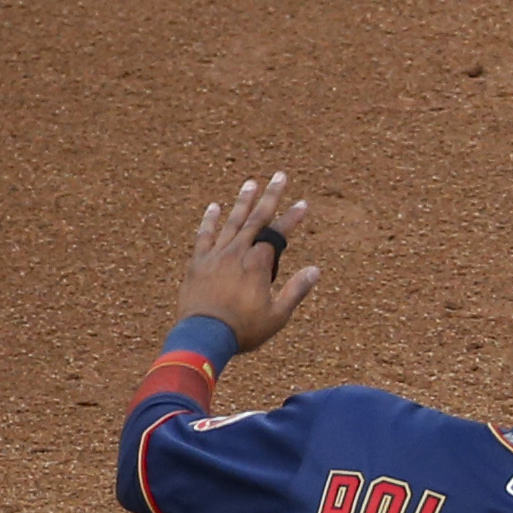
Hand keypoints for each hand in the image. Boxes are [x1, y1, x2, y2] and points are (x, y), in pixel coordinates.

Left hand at [174, 173, 319, 352]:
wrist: (203, 336)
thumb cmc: (243, 330)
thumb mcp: (277, 315)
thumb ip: (296, 290)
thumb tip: (315, 270)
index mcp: (258, 263)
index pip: (278, 234)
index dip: (292, 218)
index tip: (303, 203)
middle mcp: (238, 252)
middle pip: (257, 218)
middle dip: (271, 196)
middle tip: (280, 175)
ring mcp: (216, 255)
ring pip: (232, 221)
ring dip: (243, 201)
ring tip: (251, 183)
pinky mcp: (198, 263)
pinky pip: (205, 236)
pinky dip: (210, 221)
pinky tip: (215, 206)